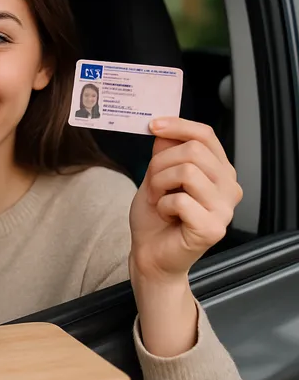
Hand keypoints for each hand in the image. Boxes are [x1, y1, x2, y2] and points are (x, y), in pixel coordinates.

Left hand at [129, 117, 242, 281]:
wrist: (150, 254)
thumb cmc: (156, 217)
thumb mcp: (156, 175)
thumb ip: (165, 152)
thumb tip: (164, 127)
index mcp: (219, 171)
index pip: (205, 135)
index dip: (178, 125)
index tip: (153, 126)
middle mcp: (229, 188)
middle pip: (193, 151)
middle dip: (160, 163)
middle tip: (153, 184)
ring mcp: (225, 209)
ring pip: (187, 171)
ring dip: (160, 184)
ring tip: (159, 200)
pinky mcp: (213, 228)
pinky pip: (181, 200)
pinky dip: (163, 205)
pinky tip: (166, 215)